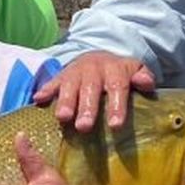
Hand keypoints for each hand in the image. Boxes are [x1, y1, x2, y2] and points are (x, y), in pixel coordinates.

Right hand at [33, 50, 155, 131]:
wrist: (97, 58)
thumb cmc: (119, 74)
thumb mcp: (134, 71)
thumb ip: (143, 77)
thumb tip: (146, 83)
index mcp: (115, 69)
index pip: (117, 87)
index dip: (116, 106)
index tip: (115, 125)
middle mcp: (94, 69)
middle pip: (90, 88)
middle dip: (87, 108)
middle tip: (84, 127)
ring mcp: (75, 72)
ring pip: (70, 86)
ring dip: (66, 102)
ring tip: (63, 118)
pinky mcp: (60, 76)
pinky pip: (52, 82)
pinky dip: (45, 91)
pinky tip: (38, 100)